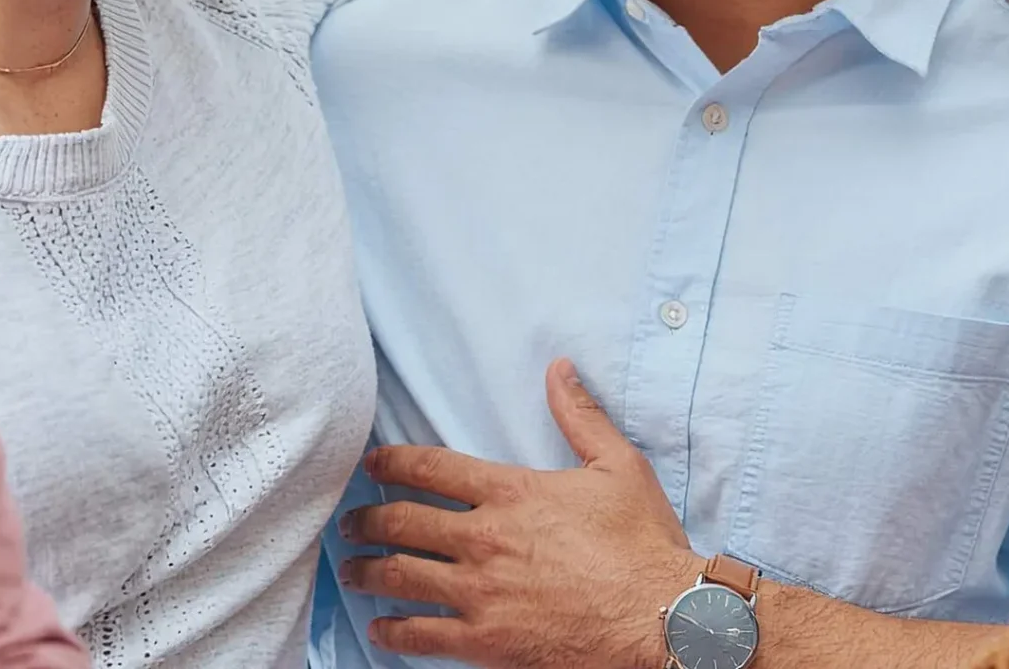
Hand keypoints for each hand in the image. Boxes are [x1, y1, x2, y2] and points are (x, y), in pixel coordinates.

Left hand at [337, 360, 701, 667]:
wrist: (658, 616)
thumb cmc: (642, 542)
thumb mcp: (618, 465)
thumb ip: (580, 416)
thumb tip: (559, 369)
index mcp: (512, 492)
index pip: (433, 468)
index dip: (392, 462)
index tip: (371, 464)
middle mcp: (485, 539)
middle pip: (403, 521)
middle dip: (367, 519)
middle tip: (350, 522)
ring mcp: (479, 592)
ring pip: (401, 576)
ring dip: (367, 571)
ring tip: (351, 570)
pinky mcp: (485, 641)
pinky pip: (422, 636)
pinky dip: (393, 631)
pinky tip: (379, 628)